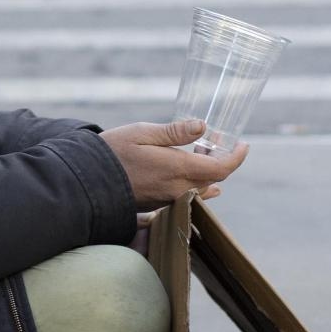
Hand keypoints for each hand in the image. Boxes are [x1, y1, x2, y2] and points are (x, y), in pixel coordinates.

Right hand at [100, 120, 248, 210]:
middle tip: (216, 142)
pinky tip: (185, 169)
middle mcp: (177, 190)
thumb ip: (174, 132)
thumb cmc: (112, 153)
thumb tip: (202, 126)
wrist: (87, 182)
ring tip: (201, 151)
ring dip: (205, 171)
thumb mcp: (143, 133)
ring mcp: (167, 200)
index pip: (221, 169)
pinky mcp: (157, 205)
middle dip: (220, 161)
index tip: (243, 145)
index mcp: (178, 170)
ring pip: (199, 188)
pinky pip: (184, 195)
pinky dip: (192, 181)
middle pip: (212, 179)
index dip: (237, 158)